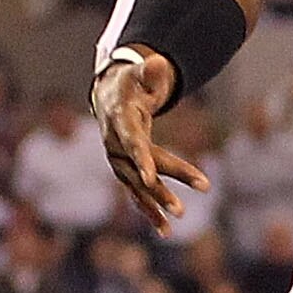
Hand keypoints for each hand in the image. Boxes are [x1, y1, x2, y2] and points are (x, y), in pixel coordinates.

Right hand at [93, 57, 208, 233]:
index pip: (133, 143)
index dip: (141, 159)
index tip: (150, 177)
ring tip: (174, 226)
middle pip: (140, 170)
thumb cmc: (130, 84)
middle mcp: (116, 147)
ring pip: (136, 188)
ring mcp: (118, 162)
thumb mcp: (138, 74)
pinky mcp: (124, 172)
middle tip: (183, 209)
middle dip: (160, 189)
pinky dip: (150, 212)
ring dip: (155, 206)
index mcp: (121, 123)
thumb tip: (158, 63)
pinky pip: (137, 194)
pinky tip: (165, 230)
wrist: (108, 96)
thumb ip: (149, 71)